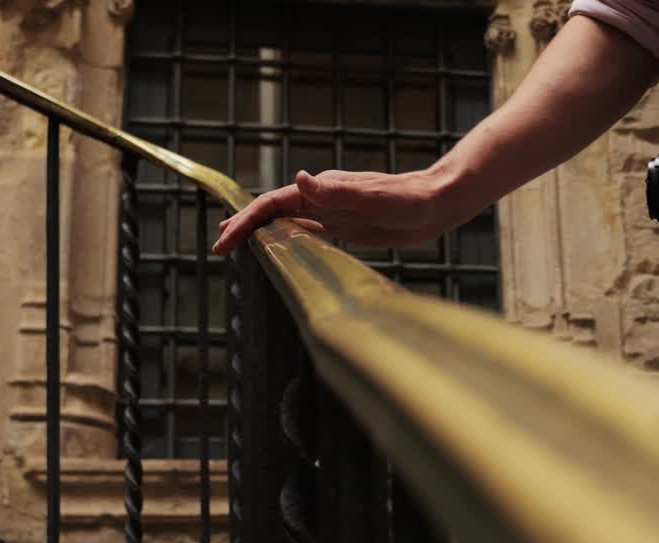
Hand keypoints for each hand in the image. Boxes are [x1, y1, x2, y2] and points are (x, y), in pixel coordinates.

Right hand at [213, 168, 449, 255]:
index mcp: (324, 190)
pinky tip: (282, 246)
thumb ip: (337, 191)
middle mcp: (324, 198)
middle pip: (274, 211)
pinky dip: (288, 237)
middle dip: (245, 226)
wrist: (437, 203)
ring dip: (262, 232)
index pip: (273, 204)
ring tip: (239, 244)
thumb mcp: (373, 197)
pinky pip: (309, 230)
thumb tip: (299, 178)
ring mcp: (334, 211)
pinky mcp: (347, 224)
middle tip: (220, 247)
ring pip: (288, 221)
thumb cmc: (410, 200)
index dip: (246, 220)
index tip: (225, 240)